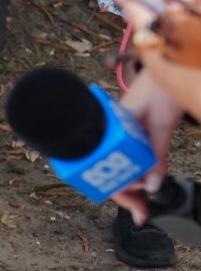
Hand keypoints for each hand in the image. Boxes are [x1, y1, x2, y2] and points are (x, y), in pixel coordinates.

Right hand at [108, 63, 186, 223]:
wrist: (167, 59)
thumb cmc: (160, 86)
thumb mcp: (162, 123)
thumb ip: (156, 154)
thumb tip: (153, 186)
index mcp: (110, 129)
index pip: (104, 168)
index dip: (120, 189)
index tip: (137, 207)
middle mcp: (110, 133)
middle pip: (109, 171)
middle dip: (124, 192)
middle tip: (142, 212)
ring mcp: (119, 134)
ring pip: (118, 166)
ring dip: (130, 184)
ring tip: (143, 202)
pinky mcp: (129, 133)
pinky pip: (127, 158)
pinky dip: (136, 172)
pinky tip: (144, 182)